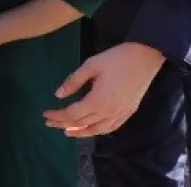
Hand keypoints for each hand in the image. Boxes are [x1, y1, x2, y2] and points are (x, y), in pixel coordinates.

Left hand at [43, 42, 165, 136]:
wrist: (144, 58)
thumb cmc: (116, 59)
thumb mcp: (90, 65)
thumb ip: (73, 81)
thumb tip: (58, 95)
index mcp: (97, 101)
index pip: (72, 114)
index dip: (57, 116)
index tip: (45, 114)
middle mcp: (108, 112)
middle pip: (82, 123)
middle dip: (63, 124)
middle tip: (49, 123)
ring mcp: (120, 114)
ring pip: (97, 130)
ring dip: (81, 132)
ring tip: (67, 131)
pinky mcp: (128, 112)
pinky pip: (111, 128)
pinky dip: (98, 131)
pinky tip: (92, 129)